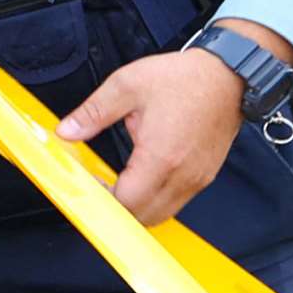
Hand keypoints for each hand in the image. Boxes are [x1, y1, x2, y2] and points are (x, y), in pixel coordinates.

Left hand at [56, 47, 250, 224]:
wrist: (228, 74)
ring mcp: (198, 179)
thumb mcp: (127, 85)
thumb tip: (64, 132)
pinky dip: (155, 200)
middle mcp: (183, 176)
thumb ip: (93, 113)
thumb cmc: (181, 78)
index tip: (88, 184)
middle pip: (143, 217)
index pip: (126, 202)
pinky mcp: (205, 177)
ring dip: (137, 207)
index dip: (101, 199)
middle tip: (99, 185)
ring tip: (119, 181)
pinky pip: (176, 202)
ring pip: (161, 214)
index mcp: (161, 156)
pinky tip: (142, 176)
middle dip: (116, 208)